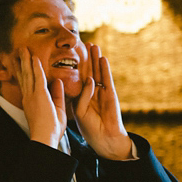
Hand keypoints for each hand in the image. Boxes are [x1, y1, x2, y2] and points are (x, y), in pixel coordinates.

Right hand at [15, 47, 65, 148]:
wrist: (45, 139)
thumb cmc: (51, 130)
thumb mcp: (57, 109)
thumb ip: (57, 95)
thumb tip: (58, 82)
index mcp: (32, 102)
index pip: (27, 83)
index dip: (25, 72)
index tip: (23, 62)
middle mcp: (29, 97)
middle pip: (24, 76)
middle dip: (22, 63)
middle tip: (20, 51)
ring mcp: (32, 96)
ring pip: (28, 74)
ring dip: (26, 61)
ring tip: (23, 49)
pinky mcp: (39, 96)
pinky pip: (37, 78)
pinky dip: (35, 67)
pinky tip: (34, 58)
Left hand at [73, 43, 132, 159]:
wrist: (104, 138)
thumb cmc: (90, 128)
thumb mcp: (79, 111)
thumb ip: (80, 96)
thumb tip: (83, 81)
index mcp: (84, 96)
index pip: (79, 78)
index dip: (76, 66)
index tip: (71, 54)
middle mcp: (94, 92)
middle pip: (90, 71)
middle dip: (87, 58)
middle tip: (84, 43)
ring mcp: (103, 92)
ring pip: (99, 72)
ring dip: (96, 59)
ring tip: (94, 45)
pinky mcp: (111, 94)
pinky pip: (107, 79)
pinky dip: (105, 69)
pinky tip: (103, 59)